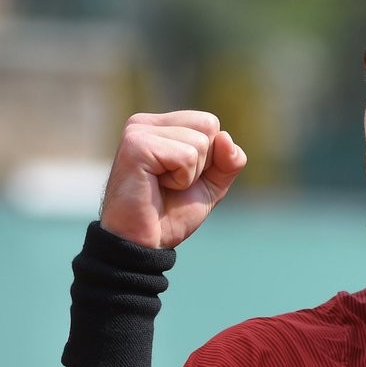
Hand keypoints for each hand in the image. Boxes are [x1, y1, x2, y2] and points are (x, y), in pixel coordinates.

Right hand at [99, 111, 246, 248]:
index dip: (211, 158)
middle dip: (203, 164)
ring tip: (163, 186)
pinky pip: (186, 156)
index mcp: (160, 126)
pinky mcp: (136, 145)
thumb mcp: (211, 185)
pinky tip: (157, 186)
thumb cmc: (171, 214)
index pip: (210, 123)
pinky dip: (181, 180)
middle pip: (208, 125)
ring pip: (200, 142)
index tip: (182, 178)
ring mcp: (138, 131)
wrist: (145, 243)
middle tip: (173, 183)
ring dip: (190, 175)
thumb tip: (225, 137)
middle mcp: (146, 123)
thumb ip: (228, 161)